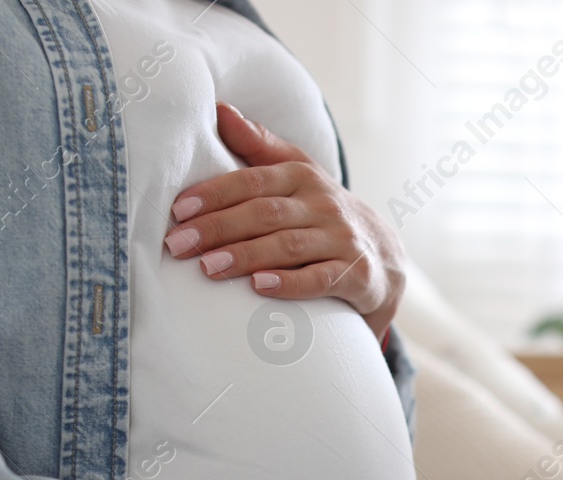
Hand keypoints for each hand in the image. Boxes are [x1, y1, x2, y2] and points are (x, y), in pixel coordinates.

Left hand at [163, 102, 407, 340]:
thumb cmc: (324, 213)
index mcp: (303, 176)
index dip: (215, 194)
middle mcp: (323, 204)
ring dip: (245, 256)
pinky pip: (320, 279)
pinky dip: (289, 283)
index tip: (179, 209)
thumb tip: (220, 110)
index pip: (253, 181)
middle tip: (178, 244)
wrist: (384, 257)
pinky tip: (258, 287)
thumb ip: (259, 146)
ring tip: (207, 267)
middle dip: (218, 228)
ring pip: (288, 246)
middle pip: (265, 214)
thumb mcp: (299, 173)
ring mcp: (341, 240)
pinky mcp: (355, 274)